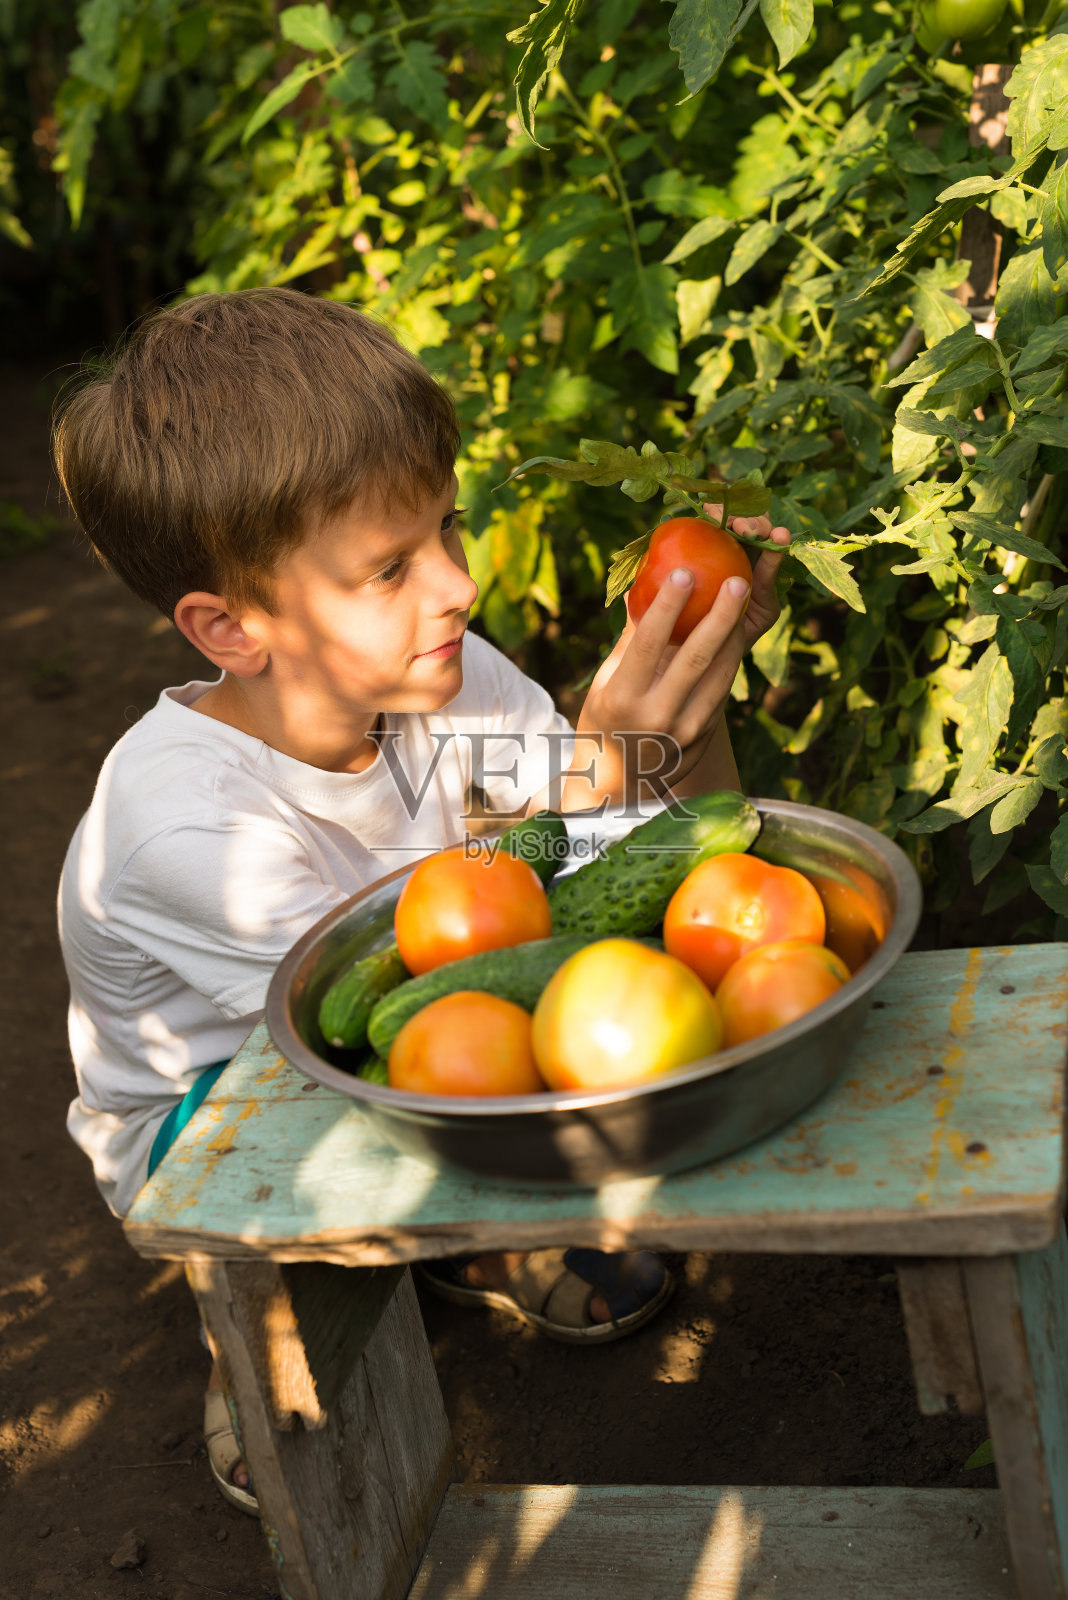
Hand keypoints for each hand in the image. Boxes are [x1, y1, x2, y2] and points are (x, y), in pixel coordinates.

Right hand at [566, 507, 790, 806]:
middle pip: (697, 658)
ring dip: (734, 635)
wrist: (617, 783)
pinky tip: (734, 633)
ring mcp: (685, 732)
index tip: (683, 573)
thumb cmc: (605, 720)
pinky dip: (728, 661)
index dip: (667, 606)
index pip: (648, 644)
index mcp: (624, 698)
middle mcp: (657, 716)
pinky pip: (721, 693)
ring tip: (741, 599)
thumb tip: (645, 586)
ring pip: (720, 676)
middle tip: (736, 581)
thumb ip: (631, 639)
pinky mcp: (704, 739)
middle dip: (720, 616)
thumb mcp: (607, 682)